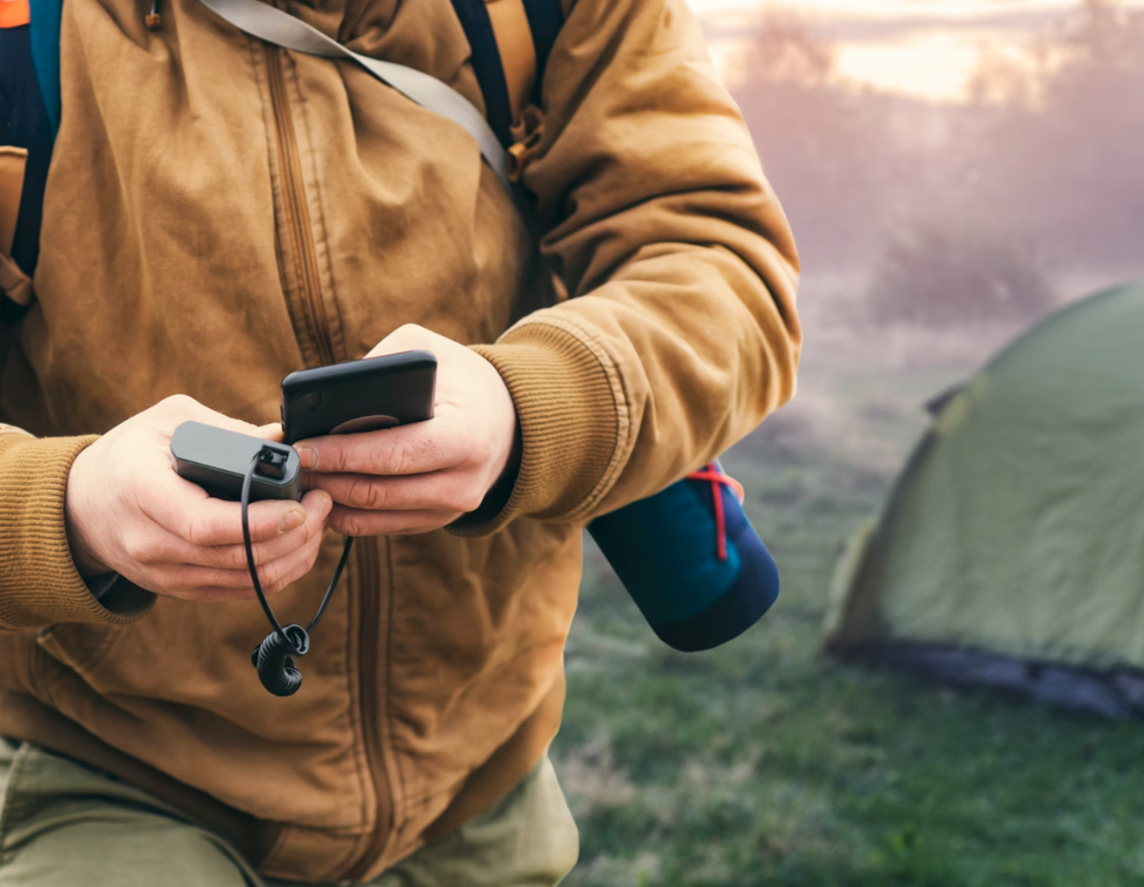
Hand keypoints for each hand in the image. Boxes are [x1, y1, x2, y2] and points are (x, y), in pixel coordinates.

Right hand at [66, 395, 332, 601]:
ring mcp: (166, 574)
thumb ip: (226, 428)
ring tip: (318, 521)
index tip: (299, 507)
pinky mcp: (182, 590)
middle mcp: (152, 544)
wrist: (81, 506)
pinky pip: (241, 592)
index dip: (260, 522)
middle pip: (236, 558)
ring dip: (295, 555)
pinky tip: (299, 545)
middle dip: (294, 535)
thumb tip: (282, 440)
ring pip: (246, 581)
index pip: (206, 524)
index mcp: (144, 494)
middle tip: (322, 503)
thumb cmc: (130, 454)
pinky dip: (279, 571)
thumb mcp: (168, 420)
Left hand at [297, 324, 517, 536]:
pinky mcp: (438, 521)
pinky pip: (381, 526)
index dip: (342, 453)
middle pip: (377, 491)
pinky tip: (323, 493)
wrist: (507, 419)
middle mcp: (462, 482)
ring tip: (300, 478)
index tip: (303, 445)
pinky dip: (346, 513)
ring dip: (331, 499)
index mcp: (464, 437)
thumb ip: (381, 365)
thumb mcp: (429, 351)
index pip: (392, 453)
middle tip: (290, 463)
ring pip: (374, 515)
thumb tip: (327, 397)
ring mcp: (452, 509)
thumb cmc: (461, 380)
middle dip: (326, 478)